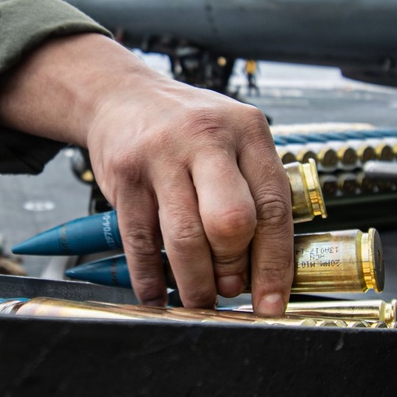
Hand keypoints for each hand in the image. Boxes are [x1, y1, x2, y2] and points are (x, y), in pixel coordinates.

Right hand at [87, 76, 292, 311]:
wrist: (121, 96)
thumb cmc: (186, 127)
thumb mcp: (233, 138)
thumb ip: (254, 188)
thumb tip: (264, 268)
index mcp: (247, 130)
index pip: (272, 205)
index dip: (275, 262)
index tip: (272, 300)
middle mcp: (205, 138)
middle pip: (230, 221)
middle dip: (232, 269)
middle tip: (230, 289)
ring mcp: (160, 155)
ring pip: (184, 238)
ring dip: (195, 283)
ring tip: (200, 297)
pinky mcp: (125, 174)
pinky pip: (140, 240)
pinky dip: (149, 278)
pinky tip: (157, 294)